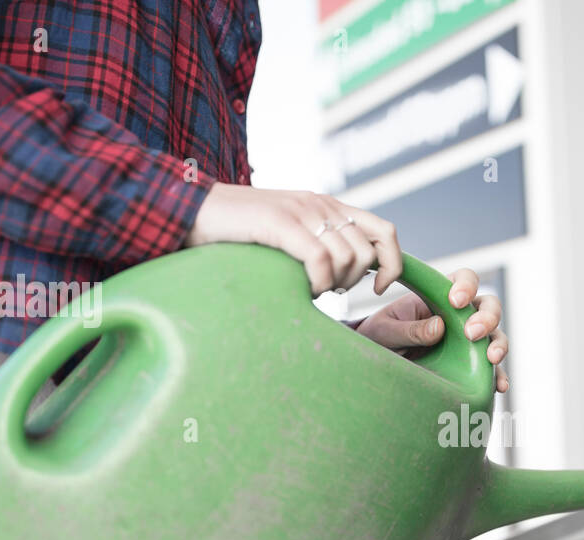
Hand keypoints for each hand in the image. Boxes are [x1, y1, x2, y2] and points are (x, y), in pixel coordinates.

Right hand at [184, 183, 402, 296]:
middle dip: (353, 282)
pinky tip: (303, 289)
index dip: (393, 264)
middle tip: (325, 291)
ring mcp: (301, 210)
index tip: (377, 288)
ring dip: (333, 284)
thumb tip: (346, 279)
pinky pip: (320, 260)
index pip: (385, 231)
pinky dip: (318, 283)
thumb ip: (318, 246)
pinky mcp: (281, 222)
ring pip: (348, 258)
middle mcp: (320, 204)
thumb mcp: (288, 237)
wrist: (191, 211)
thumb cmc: (237, 234)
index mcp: (328, 206)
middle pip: (368, 252)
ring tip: (308, 287)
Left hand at [355, 268, 508, 392]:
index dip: (466, 285)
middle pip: (487, 305)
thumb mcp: (384, 331)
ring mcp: (467, 341)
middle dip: (486, 317)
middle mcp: (459, 315)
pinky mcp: (469, 366)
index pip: (464, 279)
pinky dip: (498, 377)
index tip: (456, 301)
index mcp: (439, 295)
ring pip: (495, 335)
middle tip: (472, 333)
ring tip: (491, 358)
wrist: (374, 366)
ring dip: (498, 344)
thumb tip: (438, 327)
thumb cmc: (378, 338)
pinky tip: (500, 386)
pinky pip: (489, 370)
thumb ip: (409, 329)